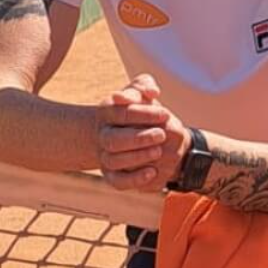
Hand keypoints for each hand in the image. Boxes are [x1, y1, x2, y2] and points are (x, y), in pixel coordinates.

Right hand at [96, 75, 189, 190]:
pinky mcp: (112, 175)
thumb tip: (152, 92)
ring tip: (158, 151)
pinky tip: (152, 172)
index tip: (165, 114)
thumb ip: (144, 85)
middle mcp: (103, 135)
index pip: (119, 113)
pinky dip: (135, 179)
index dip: (142, 114)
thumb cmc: (141, 110)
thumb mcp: (141, 92)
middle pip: (113, 140)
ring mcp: (105, 156)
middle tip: (162, 135)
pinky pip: (118, 181)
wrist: (139, 134)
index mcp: (107, 112)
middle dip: (139, 138)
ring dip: (137, 157)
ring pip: (114, 161)